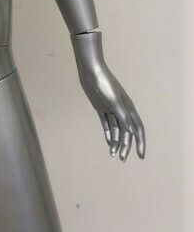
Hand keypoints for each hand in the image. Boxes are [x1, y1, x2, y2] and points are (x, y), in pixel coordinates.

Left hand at [71, 31, 144, 161]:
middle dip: (126, 146)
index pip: (137, 129)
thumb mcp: (114, 101)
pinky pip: (106, 124)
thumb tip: (131, 131)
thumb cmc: (104, 84)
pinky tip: (108, 142)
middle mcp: (122, 110)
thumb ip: (123, 116)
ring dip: (116, 142)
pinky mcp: (100, 108)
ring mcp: (111, 109)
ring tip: (112, 154)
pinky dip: (108, 133)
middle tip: (121, 159)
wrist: (91, 72)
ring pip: (116, 129)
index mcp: (128, 108)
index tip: (140, 156)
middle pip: (126, 132)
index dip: (140, 143)